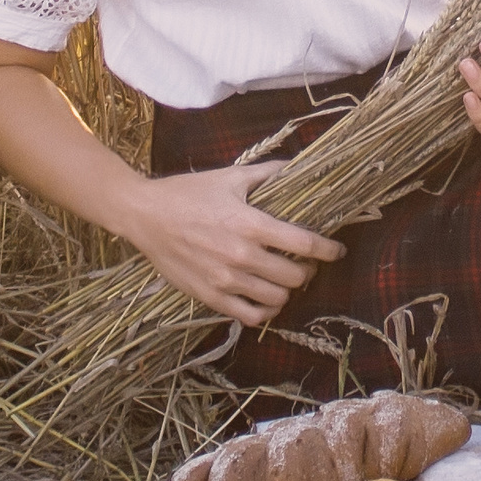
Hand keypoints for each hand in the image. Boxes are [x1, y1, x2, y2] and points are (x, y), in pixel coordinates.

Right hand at [112, 160, 344, 326]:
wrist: (144, 215)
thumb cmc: (188, 193)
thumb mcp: (230, 177)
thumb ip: (268, 173)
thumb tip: (298, 165)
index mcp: (250, 224)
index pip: (304, 244)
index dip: (328, 250)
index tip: (336, 250)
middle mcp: (240, 256)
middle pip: (295, 276)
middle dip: (308, 270)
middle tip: (306, 263)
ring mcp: (224, 280)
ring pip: (277, 299)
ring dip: (288, 290)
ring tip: (286, 279)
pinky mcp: (209, 297)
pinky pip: (249, 316)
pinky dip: (265, 311)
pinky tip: (266, 299)